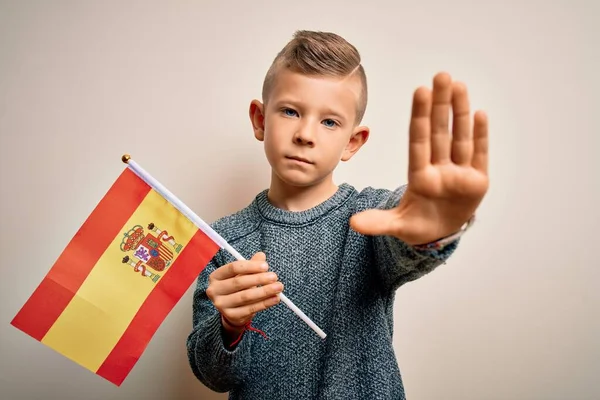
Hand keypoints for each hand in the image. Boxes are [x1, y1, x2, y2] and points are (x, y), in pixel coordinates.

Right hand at [206, 252, 282, 336]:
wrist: (232, 310)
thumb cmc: (238, 288)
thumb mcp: (242, 274)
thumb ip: (251, 265)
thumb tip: (261, 256)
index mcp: (216, 276)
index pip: (233, 268)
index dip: (250, 266)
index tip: (266, 266)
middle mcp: (214, 290)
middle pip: (239, 282)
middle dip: (259, 279)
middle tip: (274, 276)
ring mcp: (221, 305)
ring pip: (246, 297)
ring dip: (264, 291)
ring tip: (278, 287)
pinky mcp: (231, 316)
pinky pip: (251, 308)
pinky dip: (265, 303)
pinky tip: (275, 298)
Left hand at [350, 72, 488, 244]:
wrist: (439, 234)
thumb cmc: (417, 224)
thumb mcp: (397, 225)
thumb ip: (378, 222)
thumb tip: (353, 224)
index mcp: (419, 177)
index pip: (419, 141)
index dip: (420, 117)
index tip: (420, 91)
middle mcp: (439, 169)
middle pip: (440, 132)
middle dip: (441, 104)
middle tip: (441, 75)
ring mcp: (459, 174)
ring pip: (460, 138)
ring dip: (460, 112)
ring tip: (459, 85)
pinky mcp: (477, 182)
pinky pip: (479, 155)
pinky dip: (480, 136)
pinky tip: (479, 114)